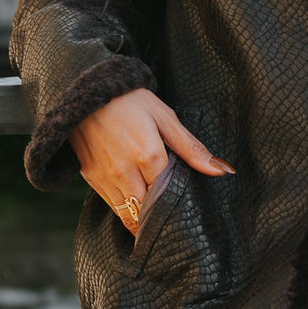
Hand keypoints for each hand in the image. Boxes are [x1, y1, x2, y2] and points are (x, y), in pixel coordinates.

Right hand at [70, 88, 233, 232]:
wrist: (86, 90)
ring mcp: (105, 177)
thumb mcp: (165, 118)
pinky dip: (124, 208)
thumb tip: (221, 169)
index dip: (177, 204)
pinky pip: (112, 205)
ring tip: (154, 215)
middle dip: (159, 216)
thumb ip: (191, 148)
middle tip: (172, 218)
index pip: (168, 196)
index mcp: (148, 156)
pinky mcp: (91, 178)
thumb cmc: (130, 101)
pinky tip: (134, 201)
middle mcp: (125, 172)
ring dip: (141, 217)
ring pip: (127, 214)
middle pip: (147, 211)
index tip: (186, 210)